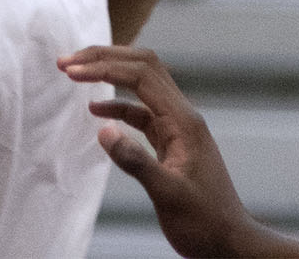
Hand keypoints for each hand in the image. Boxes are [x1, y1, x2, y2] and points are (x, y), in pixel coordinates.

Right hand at [60, 46, 264, 257]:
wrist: (231, 245)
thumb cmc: (205, 224)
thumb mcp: (169, 196)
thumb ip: (136, 162)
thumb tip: (103, 130)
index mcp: (183, 121)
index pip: (140, 75)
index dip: (104, 67)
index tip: (71, 72)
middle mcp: (182, 116)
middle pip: (142, 66)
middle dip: (104, 58)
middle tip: (67, 62)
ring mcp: (177, 127)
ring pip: (141, 83)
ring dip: (109, 74)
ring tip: (75, 74)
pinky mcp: (172, 141)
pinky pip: (141, 110)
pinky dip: (117, 104)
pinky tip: (97, 111)